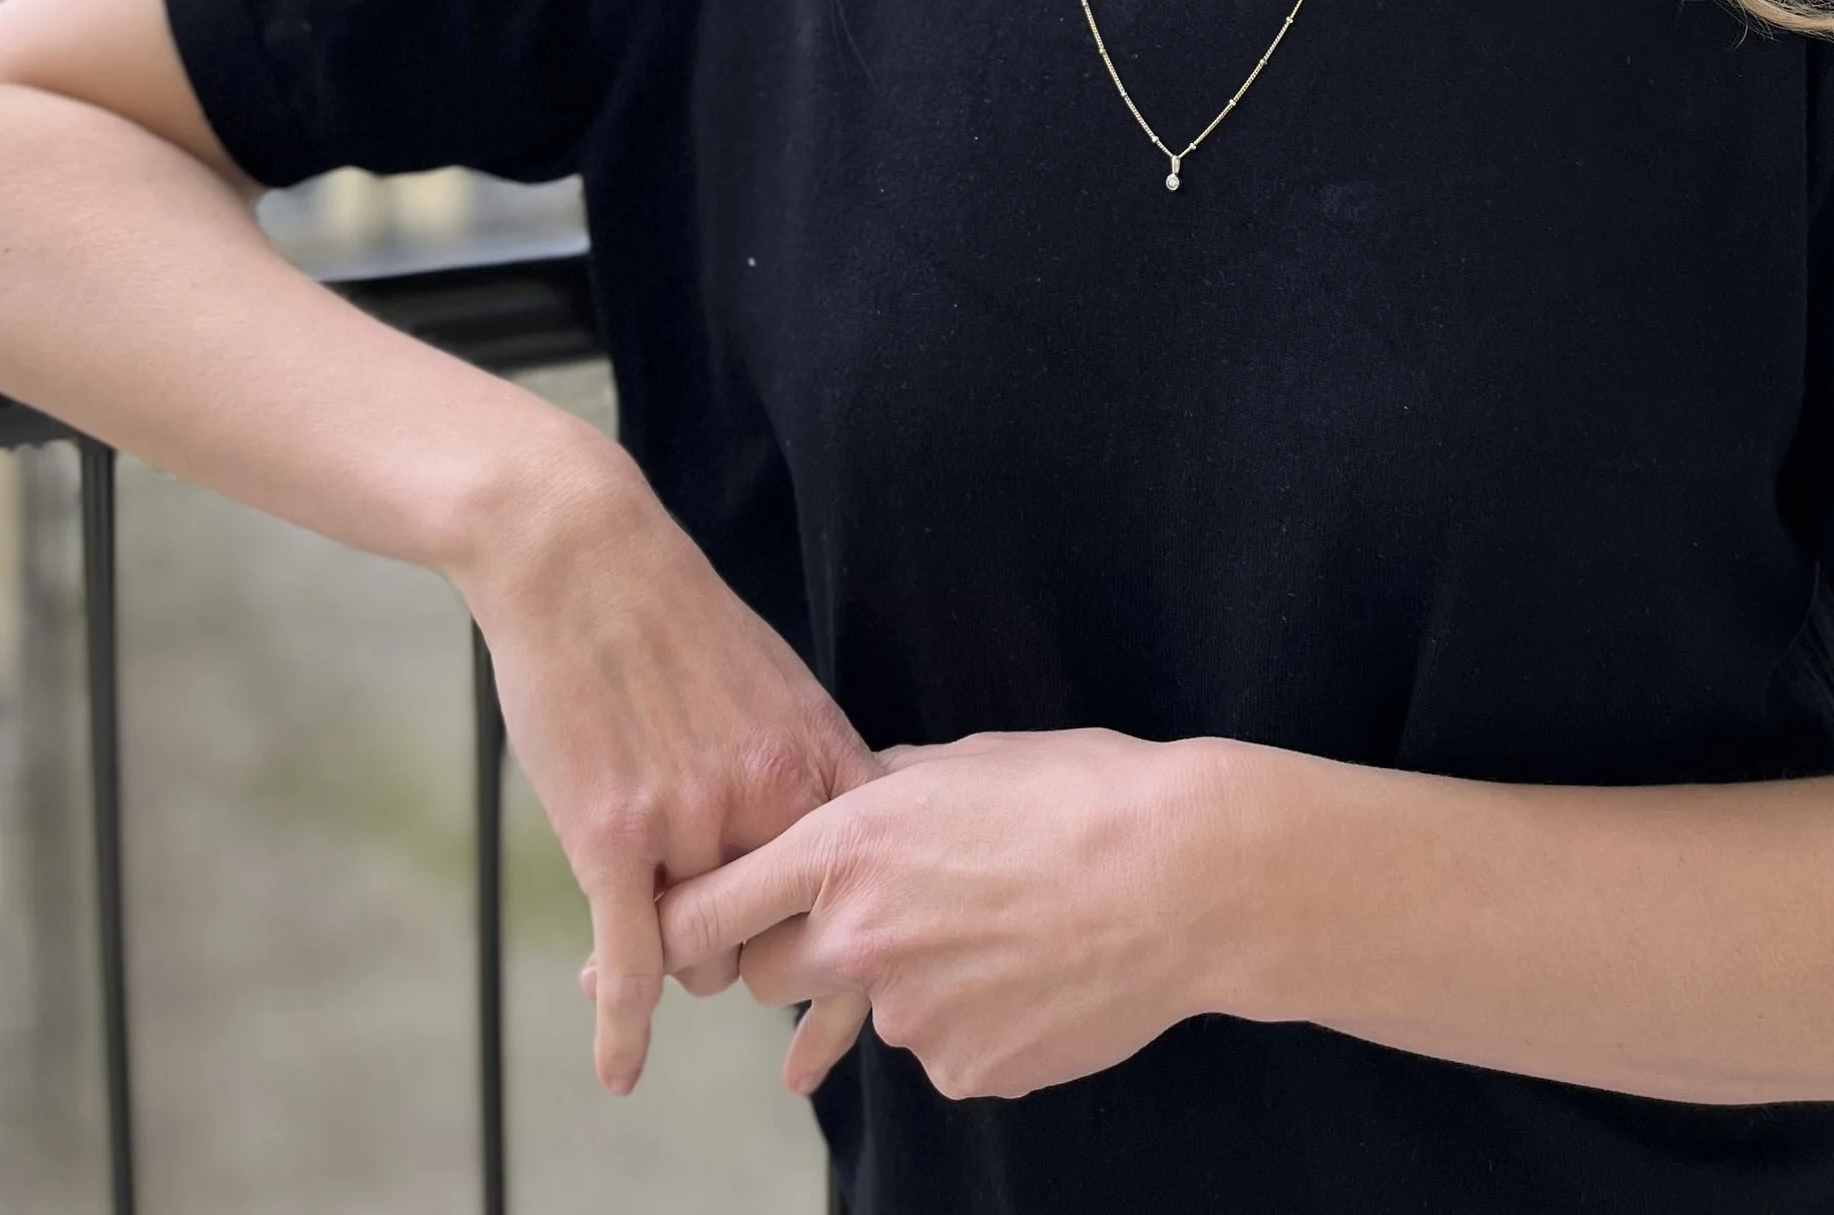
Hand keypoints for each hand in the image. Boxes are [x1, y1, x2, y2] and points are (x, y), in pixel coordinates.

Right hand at [456, 431, 877, 1094]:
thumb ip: (804, 770)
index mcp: (818, 754)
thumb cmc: (675, 619)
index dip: (860, 947)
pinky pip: (633, 962)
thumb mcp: (774, 685)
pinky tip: (621, 1067)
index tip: (859, 994)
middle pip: (782, 936)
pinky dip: (626, 1026)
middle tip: (731, 949)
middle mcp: (769, 795)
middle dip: (755, 952)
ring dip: (677, 949)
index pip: (863, 888)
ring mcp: (690, 819)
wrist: (584, 556)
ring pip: (702, 952)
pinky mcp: (612, 835)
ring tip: (645, 909)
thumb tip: (838, 843)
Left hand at [658, 728, 1243, 1102]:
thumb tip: (846, 802)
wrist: (1186, 879)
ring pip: (870, 1009)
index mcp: (848, 848)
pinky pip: (943, 1048)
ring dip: (903, 979)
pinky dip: (970, 1016)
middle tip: (855, 922)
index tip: (647, 937)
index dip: (673, 924)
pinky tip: (1032, 969)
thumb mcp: (964, 760)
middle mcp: (859, 941)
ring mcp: (912, 1018)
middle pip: (764, 975)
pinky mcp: (966, 1073)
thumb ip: (881, 788)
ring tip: (995, 929)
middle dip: (789, 954)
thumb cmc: (1082, 795)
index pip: (708, 909)